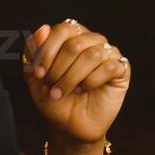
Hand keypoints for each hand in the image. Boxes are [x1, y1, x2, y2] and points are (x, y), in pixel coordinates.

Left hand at [23, 18, 129, 144]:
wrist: (68, 125)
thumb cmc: (53, 98)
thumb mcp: (34, 75)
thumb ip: (33, 50)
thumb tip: (43, 29)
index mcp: (72, 36)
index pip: (63, 30)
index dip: (48, 51)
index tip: (39, 74)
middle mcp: (91, 40)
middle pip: (75, 44)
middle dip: (59, 69)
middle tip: (52, 87)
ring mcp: (108, 54)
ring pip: (93, 55)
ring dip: (73, 78)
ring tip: (64, 92)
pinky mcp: (121, 69)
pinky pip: (109, 67)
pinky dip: (92, 81)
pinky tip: (83, 90)